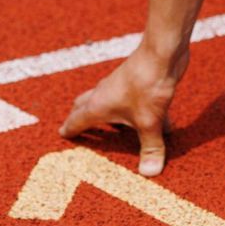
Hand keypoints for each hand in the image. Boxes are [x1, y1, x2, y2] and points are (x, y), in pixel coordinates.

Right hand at [59, 46, 186, 174]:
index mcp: (98, 105)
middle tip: (78, 128)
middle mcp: (104, 93)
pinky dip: (136, 111)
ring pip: (108, 101)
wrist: (162, 53)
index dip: (70, 129)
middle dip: (81, 117)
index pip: (77, 120)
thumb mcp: (149, 122)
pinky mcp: (137, 81)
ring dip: (109, 114)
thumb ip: (150, 148)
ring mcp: (120, 85)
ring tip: (114, 128)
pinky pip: (132, 100)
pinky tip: (158, 121)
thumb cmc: (147, 85)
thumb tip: (150, 173)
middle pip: (85, 105)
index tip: (62, 134)